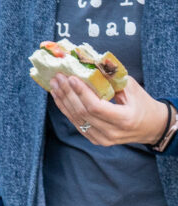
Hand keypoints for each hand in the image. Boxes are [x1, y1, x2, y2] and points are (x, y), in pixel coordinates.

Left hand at [48, 72, 166, 147]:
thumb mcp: (133, 89)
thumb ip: (113, 79)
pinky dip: (66, 109)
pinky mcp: (94, 139)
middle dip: (68, 93)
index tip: (71, 78)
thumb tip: (90, 66)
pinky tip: (59, 97)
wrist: (150, 127)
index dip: (81, 93)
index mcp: (124, 119)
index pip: (96, 107)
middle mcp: (111, 132)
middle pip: (82, 113)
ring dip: (63, 101)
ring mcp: (101, 138)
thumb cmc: (143, 104)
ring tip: (55, 85)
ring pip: (76, 119)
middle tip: (58, 78)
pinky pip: (76, 123)